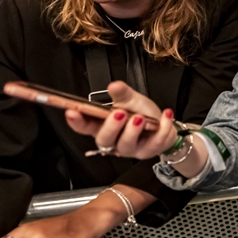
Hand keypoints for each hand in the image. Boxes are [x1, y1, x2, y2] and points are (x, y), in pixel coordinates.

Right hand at [64, 80, 178, 159]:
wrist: (162, 125)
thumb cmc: (141, 113)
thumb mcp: (130, 99)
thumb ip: (122, 93)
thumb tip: (113, 86)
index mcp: (103, 126)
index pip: (85, 127)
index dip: (76, 121)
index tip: (72, 112)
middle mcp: (114, 141)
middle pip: (104, 140)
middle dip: (110, 127)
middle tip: (119, 113)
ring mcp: (131, 149)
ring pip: (126, 145)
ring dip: (133, 130)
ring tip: (140, 117)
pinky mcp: (149, 151)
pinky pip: (155, 143)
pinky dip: (162, 128)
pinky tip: (165, 115)